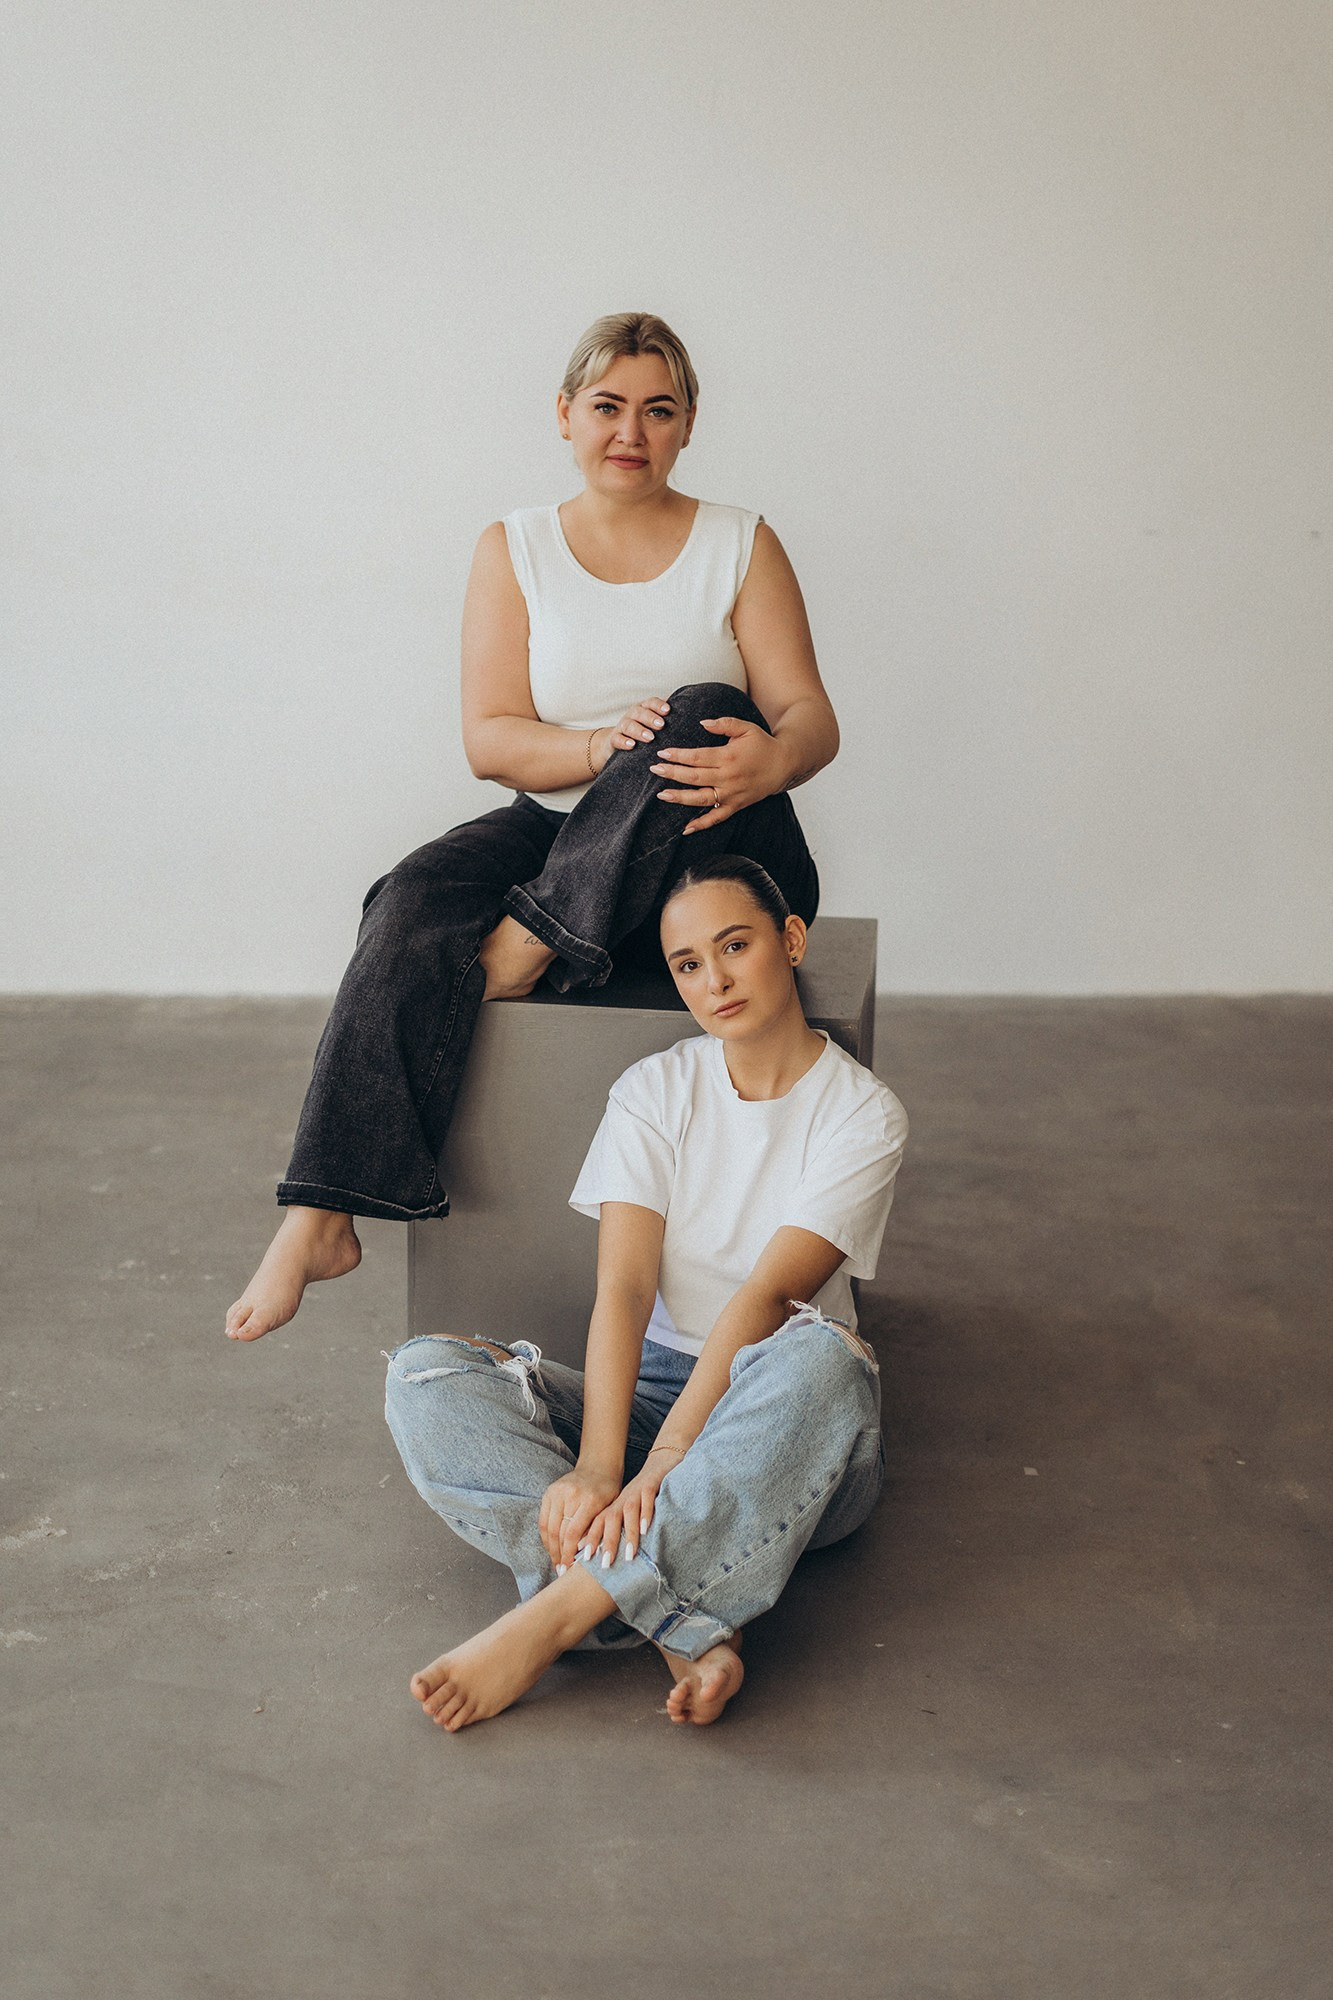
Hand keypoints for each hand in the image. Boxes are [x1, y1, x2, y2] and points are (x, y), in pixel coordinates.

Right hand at [539, 1465, 621, 1570]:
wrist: (598, 1466)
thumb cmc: (608, 1491)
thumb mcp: (610, 1511)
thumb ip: (598, 1531)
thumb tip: (586, 1560)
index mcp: (589, 1500)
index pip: (573, 1533)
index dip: (569, 1554)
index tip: (570, 1570)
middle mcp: (570, 1495)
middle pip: (559, 1532)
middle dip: (560, 1555)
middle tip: (562, 1571)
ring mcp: (557, 1492)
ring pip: (549, 1527)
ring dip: (551, 1549)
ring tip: (556, 1563)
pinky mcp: (548, 1492)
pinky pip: (543, 1519)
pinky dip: (546, 1537)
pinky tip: (551, 1548)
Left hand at [577, 1448, 680, 1568]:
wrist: (661, 1464)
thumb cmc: (645, 1495)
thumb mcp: (631, 1511)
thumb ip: (622, 1529)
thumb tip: (609, 1557)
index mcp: (615, 1506)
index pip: (598, 1523)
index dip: (591, 1540)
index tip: (584, 1559)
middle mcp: (623, 1499)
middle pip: (609, 1519)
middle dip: (607, 1542)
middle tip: (605, 1564)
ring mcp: (637, 1491)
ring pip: (628, 1511)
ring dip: (628, 1533)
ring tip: (629, 1555)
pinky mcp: (652, 1484)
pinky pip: (648, 1499)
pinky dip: (646, 1513)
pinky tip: (646, 1529)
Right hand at [591, 697, 671, 771]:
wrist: (618, 743)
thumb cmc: (644, 732)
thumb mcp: (656, 724)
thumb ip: (670, 719)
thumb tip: (695, 716)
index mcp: (645, 709)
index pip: (651, 702)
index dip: (659, 705)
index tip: (668, 710)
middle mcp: (633, 715)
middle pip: (640, 712)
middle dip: (651, 718)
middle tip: (661, 725)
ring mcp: (622, 726)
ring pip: (629, 725)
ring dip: (639, 730)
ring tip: (650, 738)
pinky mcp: (614, 740)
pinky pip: (617, 739)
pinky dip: (623, 742)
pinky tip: (631, 746)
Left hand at [650, 716, 790, 831]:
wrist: (784, 764)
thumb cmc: (762, 744)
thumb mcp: (746, 728)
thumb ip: (724, 724)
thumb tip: (702, 723)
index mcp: (729, 757)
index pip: (697, 757)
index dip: (678, 755)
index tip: (662, 753)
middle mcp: (728, 778)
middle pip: (694, 777)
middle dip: (672, 773)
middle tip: (654, 769)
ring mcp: (731, 794)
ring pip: (701, 799)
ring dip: (680, 798)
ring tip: (662, 795)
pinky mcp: (736, 806)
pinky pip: (716, 818)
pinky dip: (701, 825)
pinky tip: (685, 829)